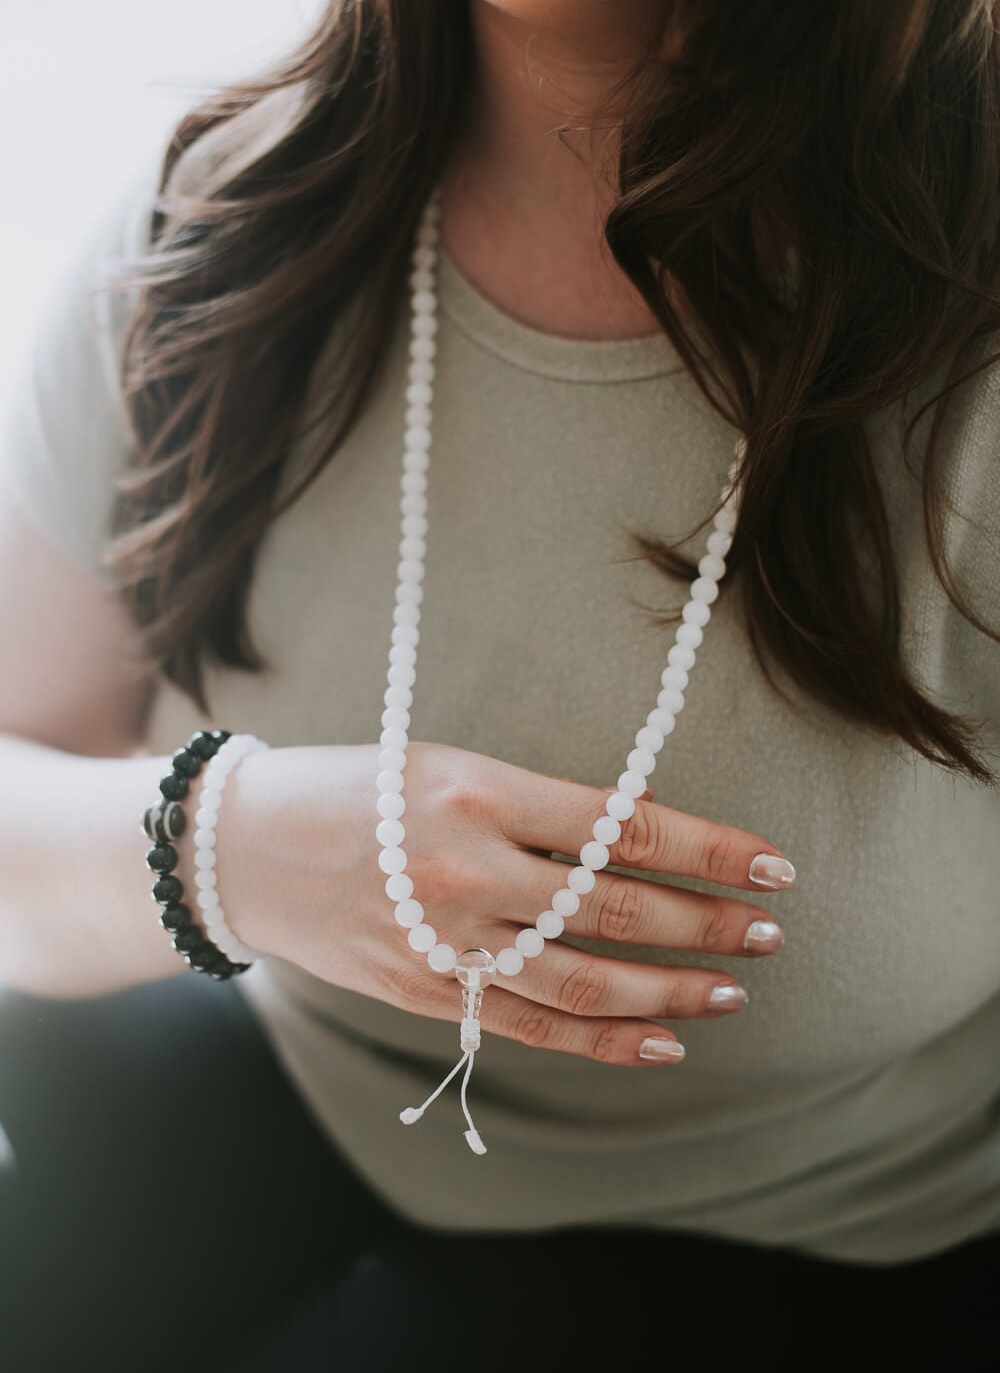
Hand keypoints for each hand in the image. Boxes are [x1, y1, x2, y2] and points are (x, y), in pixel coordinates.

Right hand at [221, 740, 794, 1066]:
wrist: (237, 846)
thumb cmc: (351, 787)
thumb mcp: (446, 764)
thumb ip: (538, 804)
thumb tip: (643, 828)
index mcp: (477, 790)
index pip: (623, 827)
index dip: (709, 850)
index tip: (772, 864)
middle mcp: (467, 869)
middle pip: (616, 910)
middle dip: (707, 924)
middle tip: (771, 932)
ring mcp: (444, 940)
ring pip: (582, 980)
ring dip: (668, 991)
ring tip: (731, 991)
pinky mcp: (424, 991)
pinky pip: (528, 1027)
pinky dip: (600, 1041)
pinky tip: (658, 1043)